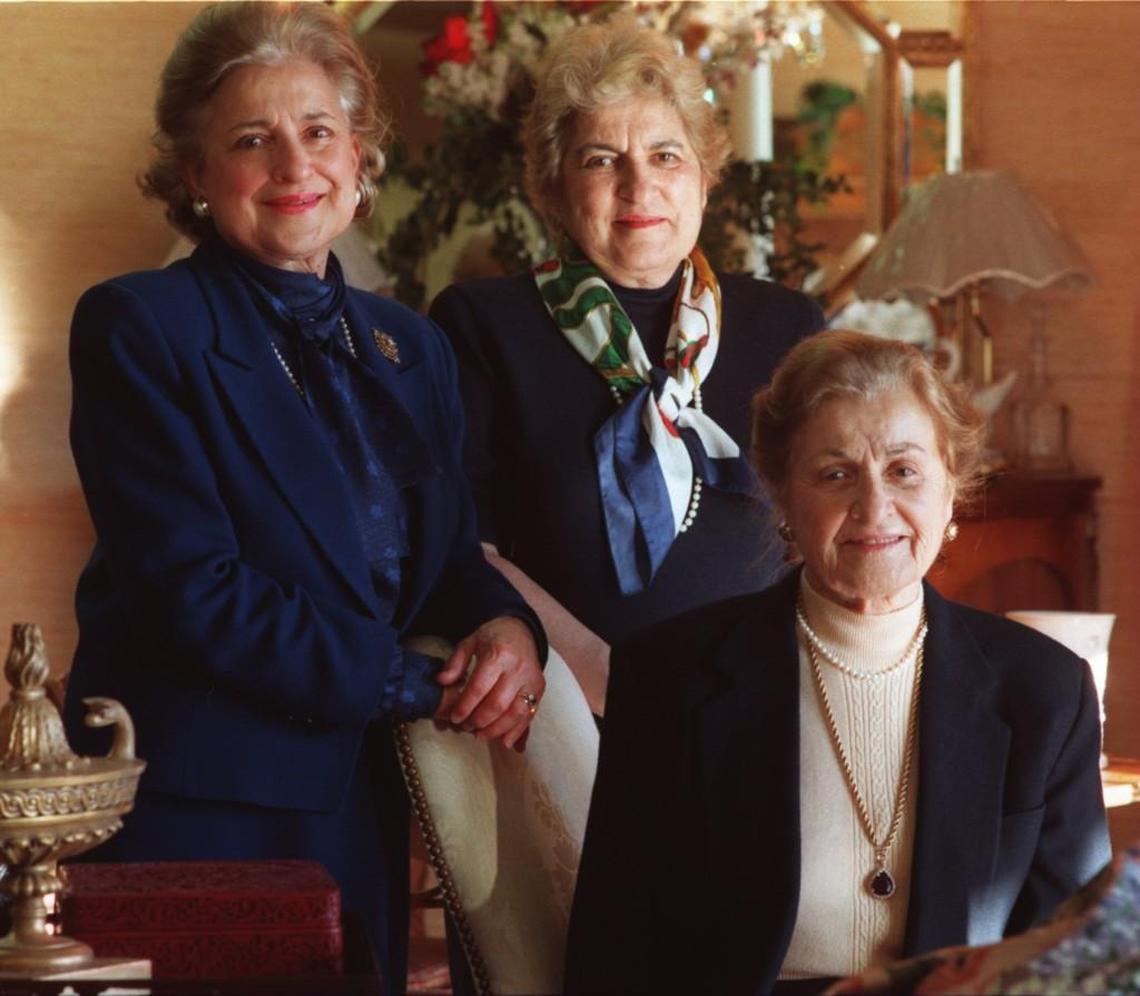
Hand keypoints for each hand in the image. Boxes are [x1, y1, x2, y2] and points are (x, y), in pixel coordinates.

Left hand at [436, 616, 543, 749]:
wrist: (521, 631)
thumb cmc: (492, 637)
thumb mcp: (470, 642)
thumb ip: (455, 662)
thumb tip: (441, 681)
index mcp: (499, 654)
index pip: (480, 687)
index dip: (466, 706)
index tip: (455, 717)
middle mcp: (518, 668)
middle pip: (498, 704)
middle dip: (479, 721)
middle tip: (466, 727)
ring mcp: (531, 679)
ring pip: (516, 713)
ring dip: (497, 729)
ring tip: (480, 735)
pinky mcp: (539, 688)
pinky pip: (529, 714)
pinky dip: (517, 731)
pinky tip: (504, 741)